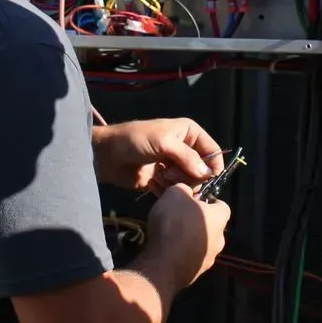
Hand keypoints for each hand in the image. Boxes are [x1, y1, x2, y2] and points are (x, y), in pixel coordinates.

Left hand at [91, 118, 223, 191]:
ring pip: (189, 182)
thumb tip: (207, 173)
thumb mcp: (164, 142)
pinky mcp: (163, 180)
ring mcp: (174, 165)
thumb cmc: (135, 140)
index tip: (209, 178)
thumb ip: (187, 157)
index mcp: (189, 133)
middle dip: (188, 174)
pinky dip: (167, 190)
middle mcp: (184, 149)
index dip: (213, 165)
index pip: (212, 150)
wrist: (108, 155)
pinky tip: (154, 182)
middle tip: (170, 172)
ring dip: (176, 182)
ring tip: (160, 175)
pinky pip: (176, 190)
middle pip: (202, 170)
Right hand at [140, 183, 230, 290]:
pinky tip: (167, 250)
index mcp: (220, 218)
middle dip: (197, 220)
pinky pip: (190, 258)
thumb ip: (183, 189)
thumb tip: (186, 193)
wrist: (164, 264)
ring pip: (201, 243)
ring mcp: (209, 259)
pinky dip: (181, 253)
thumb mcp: (175, 193)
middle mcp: (220, 239)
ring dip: (189, 238)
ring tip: (170, 235)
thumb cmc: (173, 223)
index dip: (207, 200)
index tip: (193, 200)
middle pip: (211, 225)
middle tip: (179, 217)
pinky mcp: (196, 273)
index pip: (221, 205)